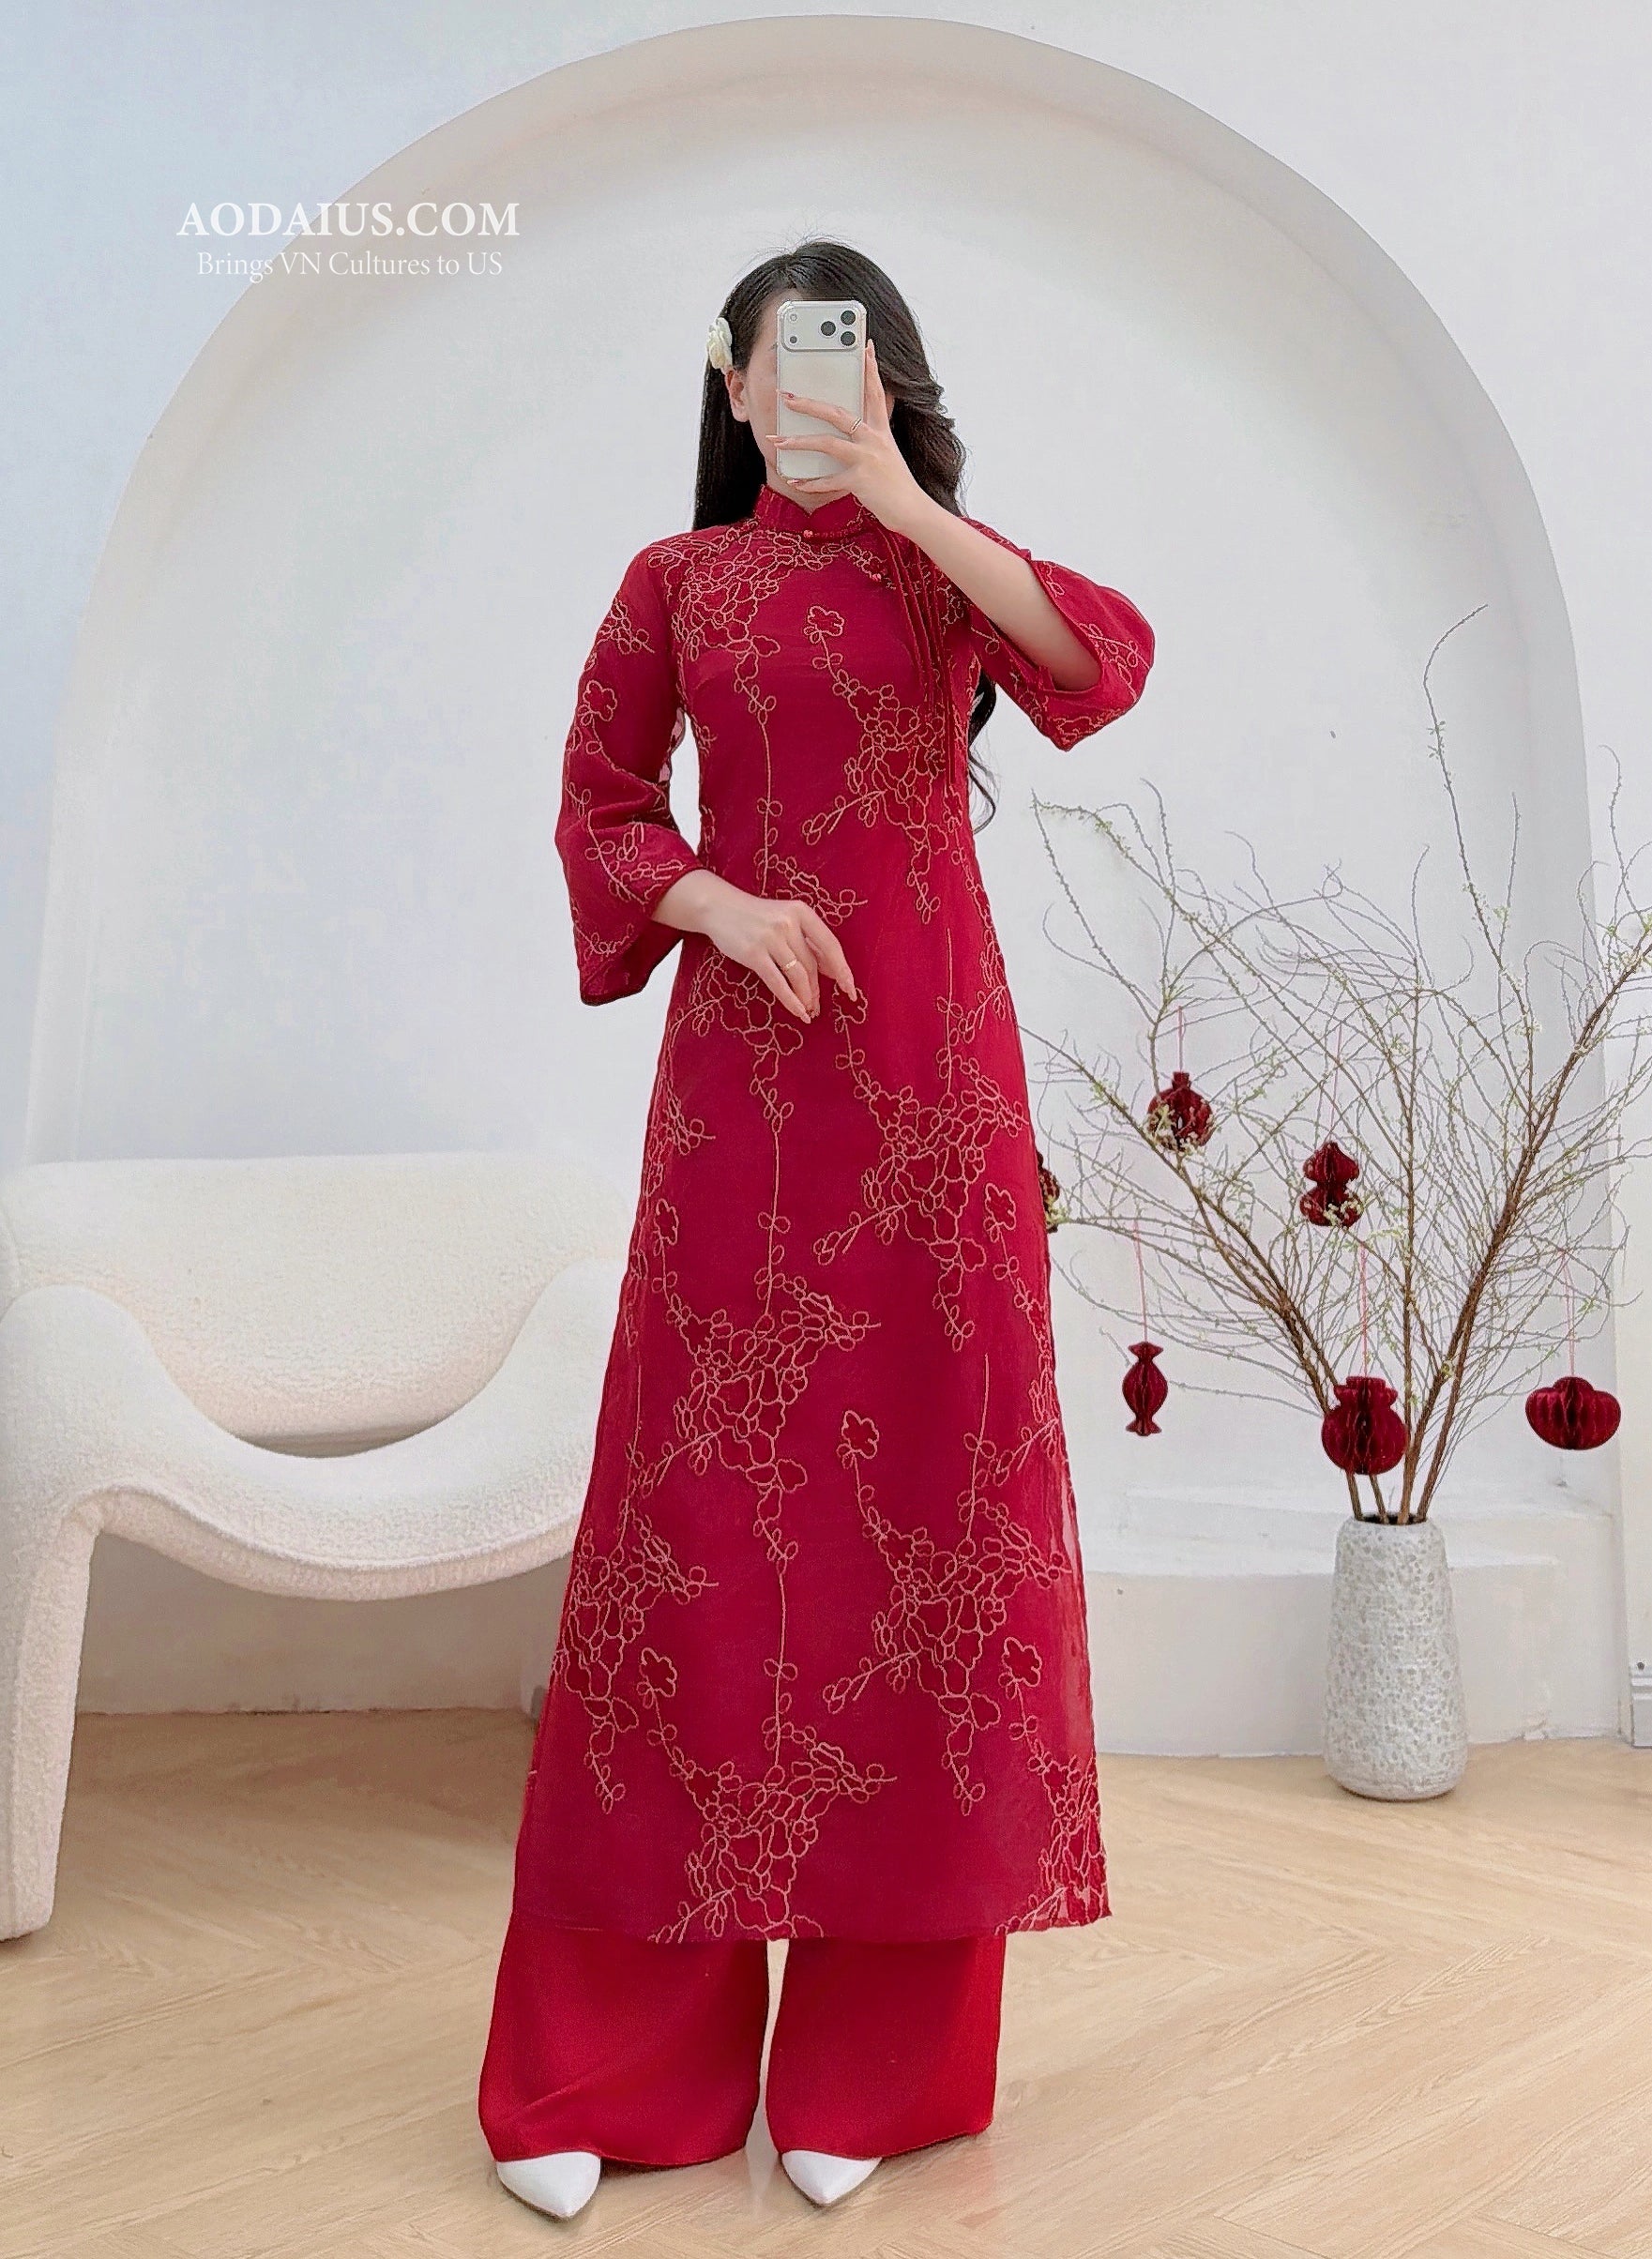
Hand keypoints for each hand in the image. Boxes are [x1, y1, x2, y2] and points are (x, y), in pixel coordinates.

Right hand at [652, 870, 855, 1022]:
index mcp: (802, 912)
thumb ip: (808, 941)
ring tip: (807, 1010)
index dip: (842, 970)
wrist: (719, 907)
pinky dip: (791, 1000)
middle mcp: (788, 923)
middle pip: (812, 964)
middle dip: (818, 990)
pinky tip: (798, 1012)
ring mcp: (770, 938)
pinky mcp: (754, 953)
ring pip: (798, 976)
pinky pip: (778, 983)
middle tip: (818, 1006)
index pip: (830, 945)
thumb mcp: (787, 920)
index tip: (850, 990)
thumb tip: (833, 971)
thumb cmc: (757, 917)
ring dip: (806, 997)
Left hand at [768, 339, 929, 537]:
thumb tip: (847, 432)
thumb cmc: (897, 484)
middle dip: (809, 403)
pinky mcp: (860, 481)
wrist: (913, 510)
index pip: (874, 392)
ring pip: (827, 443)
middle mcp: (874, 439)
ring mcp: (867, 459)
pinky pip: (828, 480)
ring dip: (799, 441)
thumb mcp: (887, 454)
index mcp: (881, 430)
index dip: (870, 368)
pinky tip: (795, 481)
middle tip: (786, 395)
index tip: (865, 346)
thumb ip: (870, 440)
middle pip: (837, 413)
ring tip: (776, 440)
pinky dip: (810, 482)